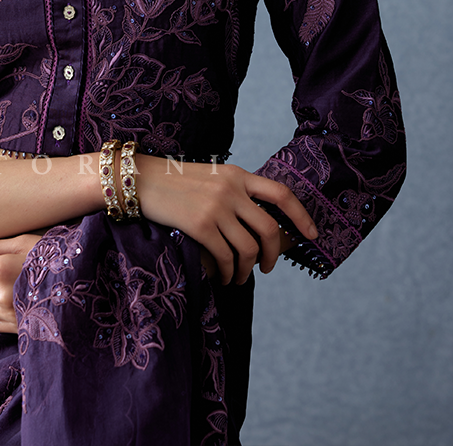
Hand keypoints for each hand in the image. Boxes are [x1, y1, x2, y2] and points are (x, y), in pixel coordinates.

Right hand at [135, 158, 317, 286]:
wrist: (140, 180)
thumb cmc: (175, 183)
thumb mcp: (211, 177)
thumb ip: (235, 192)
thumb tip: (257, 222)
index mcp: (237, 175)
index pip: (281, 193)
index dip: (302, 216)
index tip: (312, 235)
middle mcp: (232, 189)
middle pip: (269, 229)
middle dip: (273, 255)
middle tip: (266, 268)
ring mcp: (217, 207)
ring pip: (248, 249)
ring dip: (247, 271)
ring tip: (238, 278)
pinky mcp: (201, 225)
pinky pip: (225, 257)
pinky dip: (227, 272)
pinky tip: (222, 276)